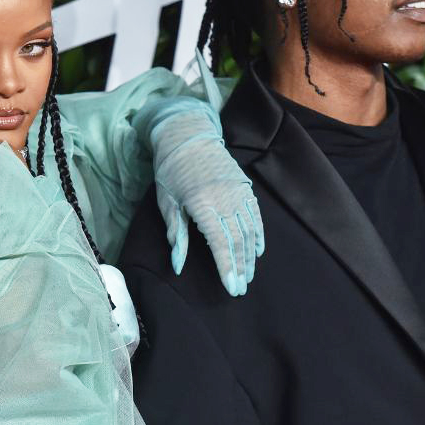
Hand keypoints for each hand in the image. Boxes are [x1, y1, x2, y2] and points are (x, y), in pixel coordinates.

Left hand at [148, 109, 263, 295]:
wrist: (187, 135)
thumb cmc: (171, 170)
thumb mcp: (166, 202)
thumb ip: (175, 235)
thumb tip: (177, 266)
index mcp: (202, 203)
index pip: (220, 243)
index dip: (227, 268)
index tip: (232, 288)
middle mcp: (225, 198)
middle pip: (237, 241)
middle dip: (240, 268)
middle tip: (241, 289)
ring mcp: (238, 191)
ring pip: (249, 230)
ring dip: (250, 256)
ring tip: (248, 275)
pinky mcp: (244, 186)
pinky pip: (255, 216)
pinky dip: (258, 235)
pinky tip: (258, 251)